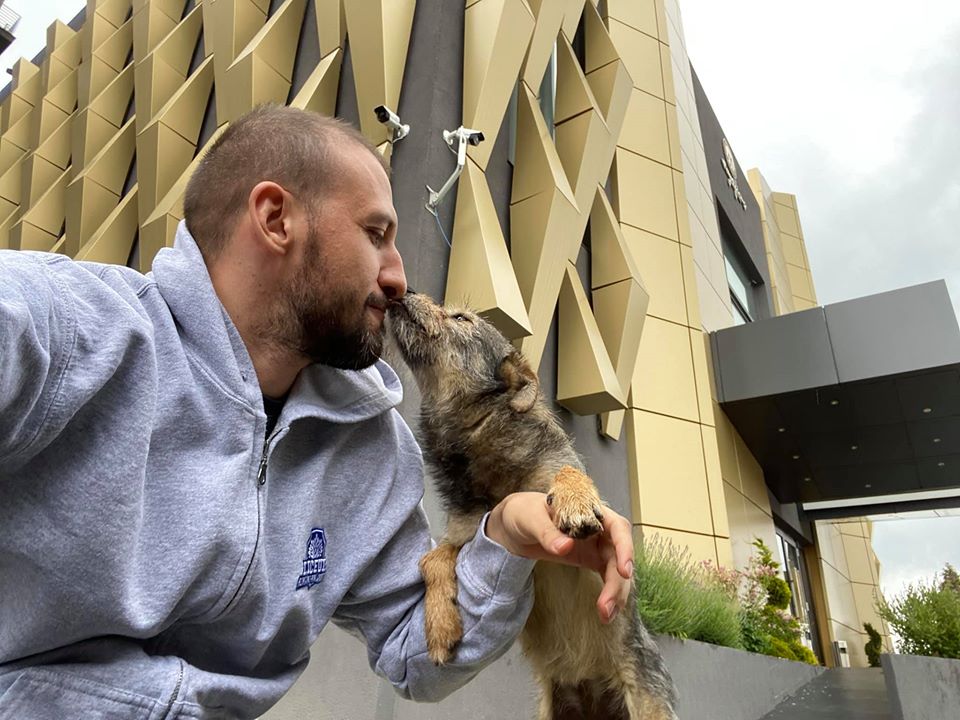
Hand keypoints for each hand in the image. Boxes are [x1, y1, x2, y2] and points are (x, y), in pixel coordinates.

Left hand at [486, 492, 633, 623]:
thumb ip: (547, 533)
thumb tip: (565, 547)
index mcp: (590, 510)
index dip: (625, 548)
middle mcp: (599, 528)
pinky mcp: (591, 559)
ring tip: (606, 616)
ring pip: (616, 569)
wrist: (515, 525)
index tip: (624, 571)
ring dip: (615, 593)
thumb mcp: (530, 519)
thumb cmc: (524, 512)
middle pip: (619, 554)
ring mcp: (596, 544)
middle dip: (617, 582)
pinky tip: (606, 612)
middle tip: (606, 607)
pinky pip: (607, 576)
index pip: (617, 527)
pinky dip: (609, 593)